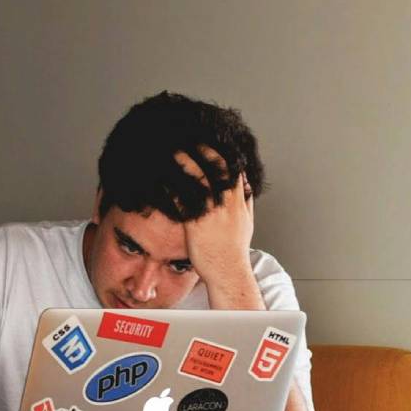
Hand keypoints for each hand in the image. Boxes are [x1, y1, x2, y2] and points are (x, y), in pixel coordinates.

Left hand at [174, 145, 254, 286]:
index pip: (234, 169)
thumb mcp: (247, 222)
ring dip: (186, 162)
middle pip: (217, 168)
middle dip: (205, 150)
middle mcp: (227, 204)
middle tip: (191, 138)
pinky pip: (183, 200)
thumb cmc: (234, 250)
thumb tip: (246, 186)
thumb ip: (246, 201)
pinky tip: (163, 178)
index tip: (212, 141)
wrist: (228, 272)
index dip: (223, 152)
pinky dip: (173, 187)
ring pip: (199, 179)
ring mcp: (212, 213)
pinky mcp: (196, 224)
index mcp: (239, 202)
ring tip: (174, 150)